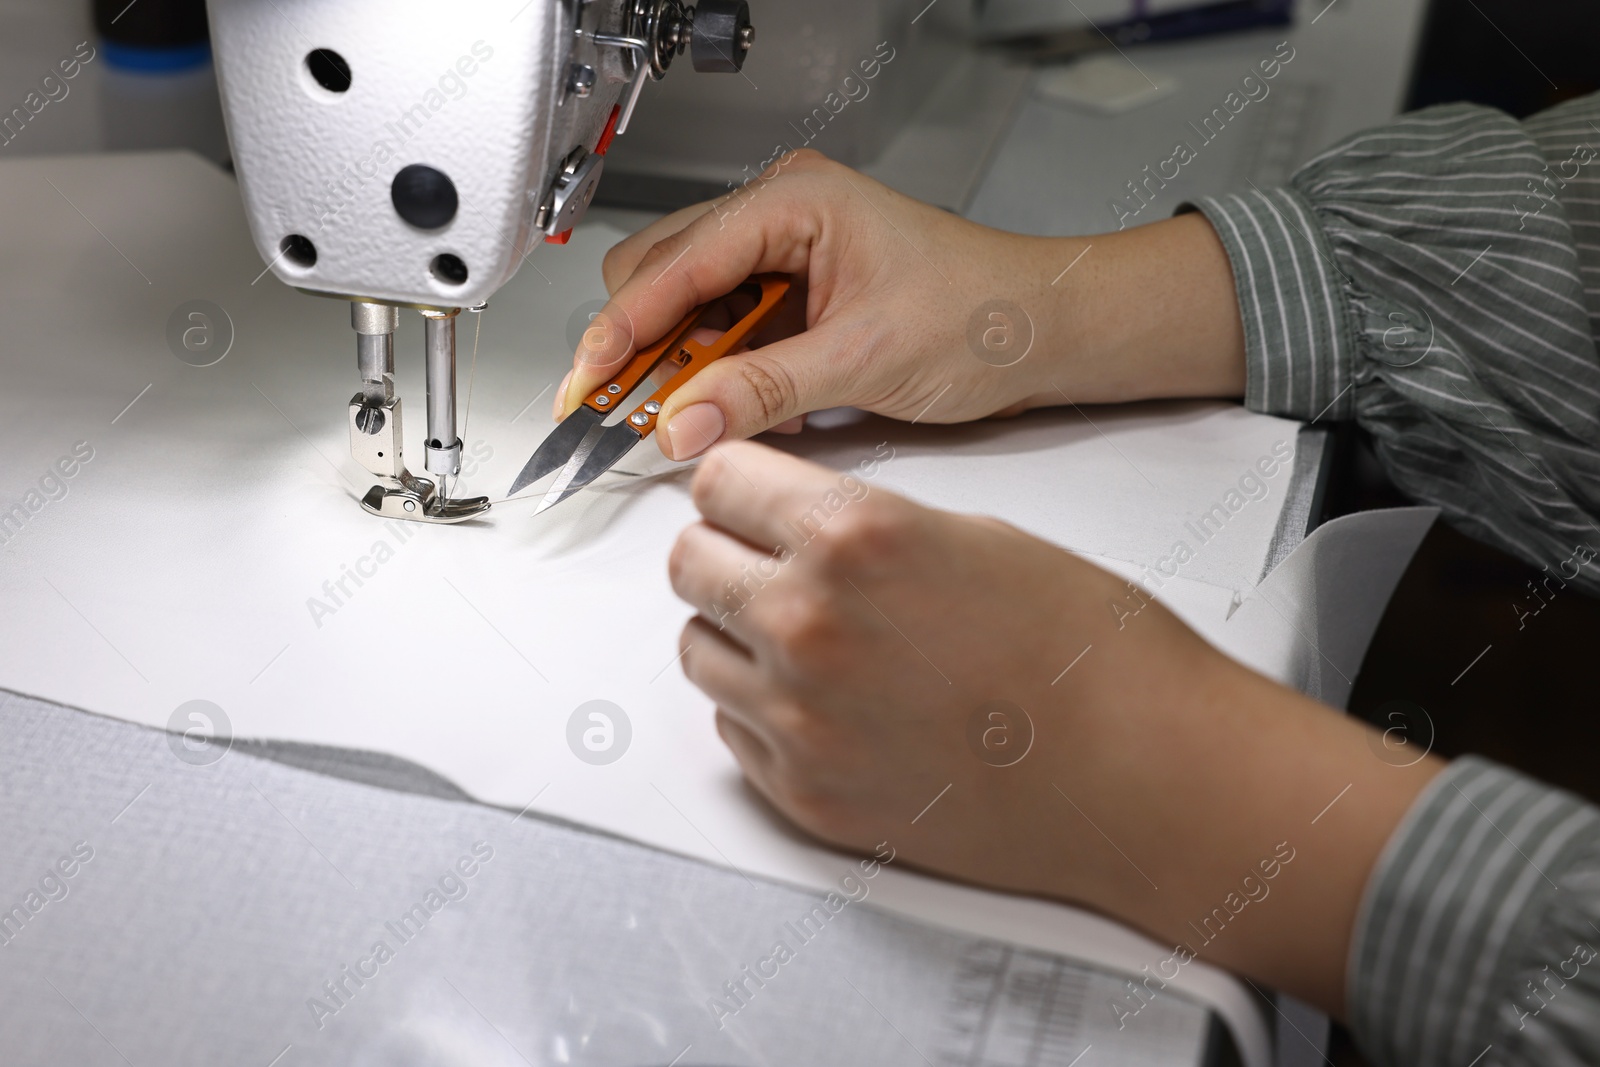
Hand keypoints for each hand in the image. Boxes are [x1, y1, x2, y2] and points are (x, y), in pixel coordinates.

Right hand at [559, 150, 1245, 458]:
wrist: (1047, 331)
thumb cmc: (984, 315)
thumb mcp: (864, 359)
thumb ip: (762, 391)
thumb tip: (680, 423)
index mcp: (793, 202)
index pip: (674, 263)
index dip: (623, 331)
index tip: (587, 387)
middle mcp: (781, 216)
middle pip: (664, 277)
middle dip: (644, 349)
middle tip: (634, 414)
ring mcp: (786, 253)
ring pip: (690, 308)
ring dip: (685, 366)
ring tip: (697, 416)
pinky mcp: (797, 294)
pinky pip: (729, 331)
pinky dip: (722, 374)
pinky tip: (741, 405)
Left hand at [668, 440, 1441, 1016]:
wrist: (1143, 775)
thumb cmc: (1091, 655)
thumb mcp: (973, 536)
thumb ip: (862, 527)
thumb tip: (795, 526)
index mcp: (852, 538)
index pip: (716, 482)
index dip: (735, 484)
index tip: (743, 495)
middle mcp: (808, 625)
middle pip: (687, 564)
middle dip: (724, 552)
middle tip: (766, 559)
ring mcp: (799, 721)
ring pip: (699, 651)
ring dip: (738, 634)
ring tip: (810, 637)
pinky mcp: (806, 795)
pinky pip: (735, 732)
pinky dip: (765, 711)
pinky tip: (833, 702)